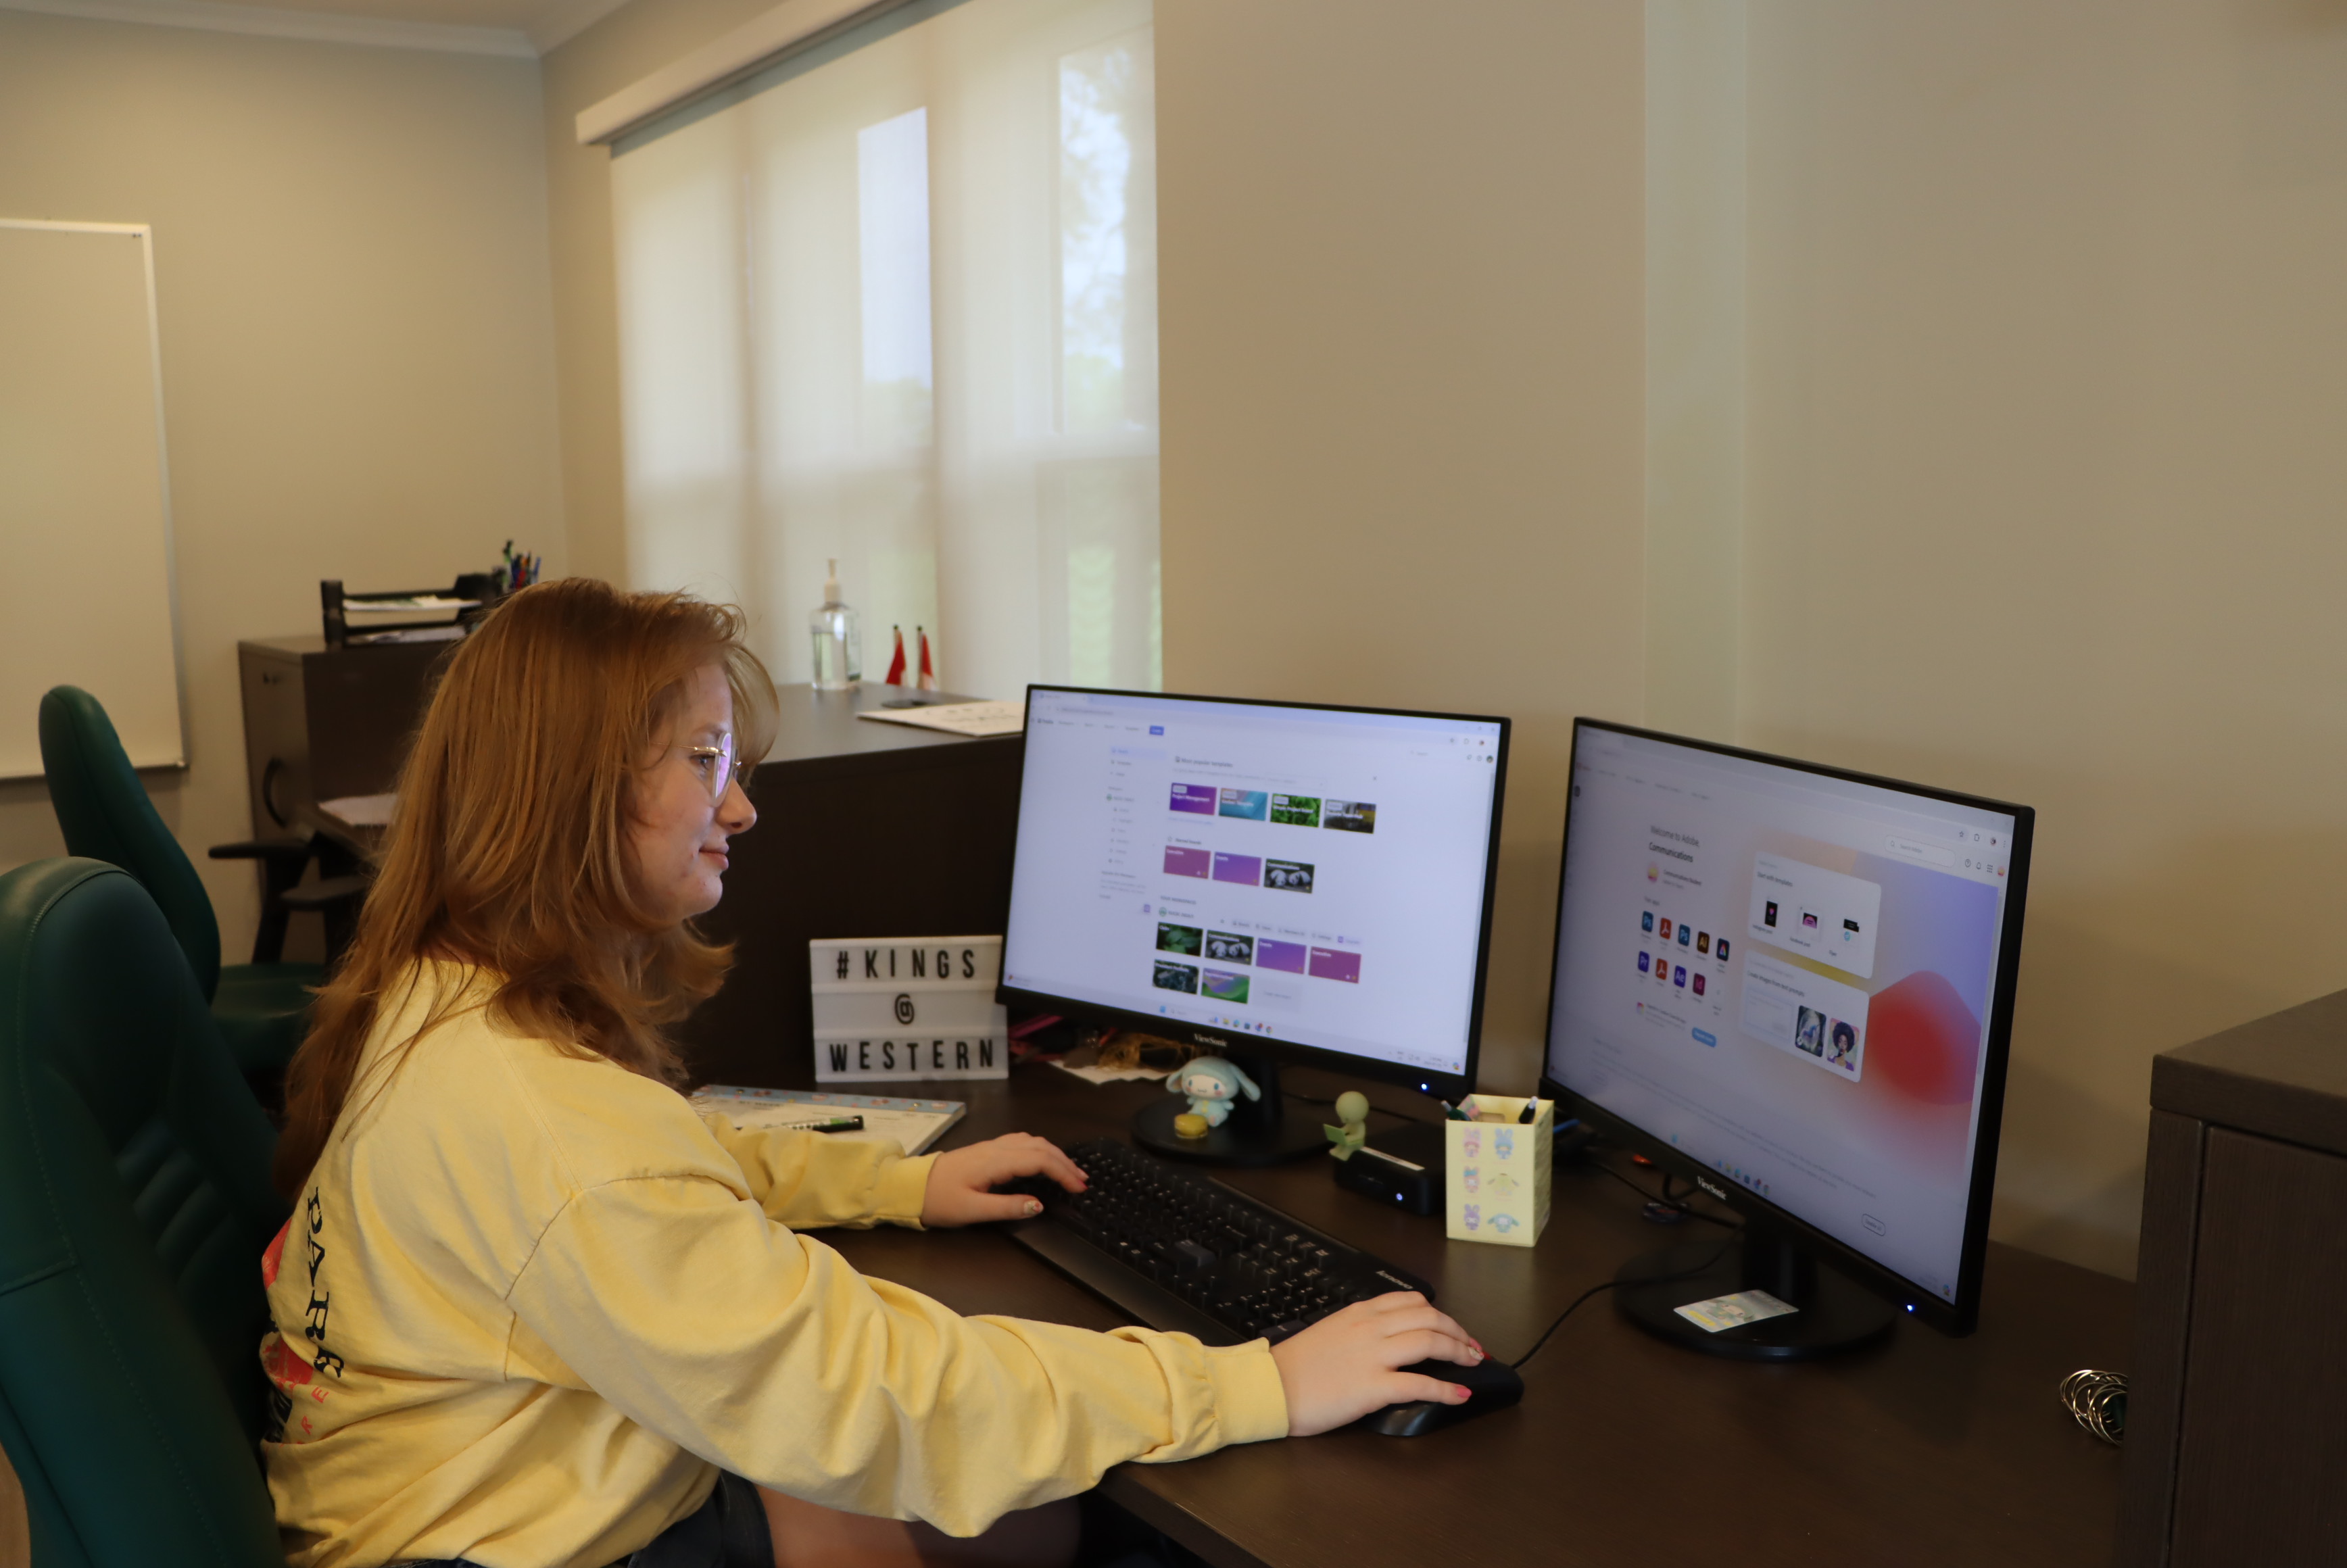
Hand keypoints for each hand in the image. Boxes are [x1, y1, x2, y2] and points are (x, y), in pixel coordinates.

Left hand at [920, 1133, 1087, 1227]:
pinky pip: (1021, 1142)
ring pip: (1032, 1141)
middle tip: (1083, 1181)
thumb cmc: (938, 1201)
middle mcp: (996, 1148)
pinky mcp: (986, 1150)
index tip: (1079, 1189)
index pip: (1039, 1160)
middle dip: (1065, 1162)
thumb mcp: (972, 1211)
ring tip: (1070, 1171)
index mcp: (995, 1162)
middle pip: (1040, 1146)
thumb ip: (1007, 1207)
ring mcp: (991, 1146)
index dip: (1063, 1173)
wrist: (909, 1187)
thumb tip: (1039, 1204)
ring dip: (1054, 1153)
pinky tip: (1043, 1160)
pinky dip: (1040, 1149)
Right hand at [1268, 1293, 1484, 1435]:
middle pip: (1430, 1317)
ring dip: (1459, 1352)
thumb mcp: (1330, 1331)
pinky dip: (1446, 1389)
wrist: (1271, 1387)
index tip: (1454, 1329)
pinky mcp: (1373, 1387)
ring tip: (1473, 1364)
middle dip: (1458, 1332)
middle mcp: (1370, 1328)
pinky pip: (1419, 1383)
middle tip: (1472, 1348)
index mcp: (1360, 1313)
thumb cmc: (1295, 1365)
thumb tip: (1388, 1338)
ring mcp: (1373, 1356)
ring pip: (1429, 1342)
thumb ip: (1360, 1329)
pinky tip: (1460, 1394)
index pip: (1413, 1301)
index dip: (1441, 1315)